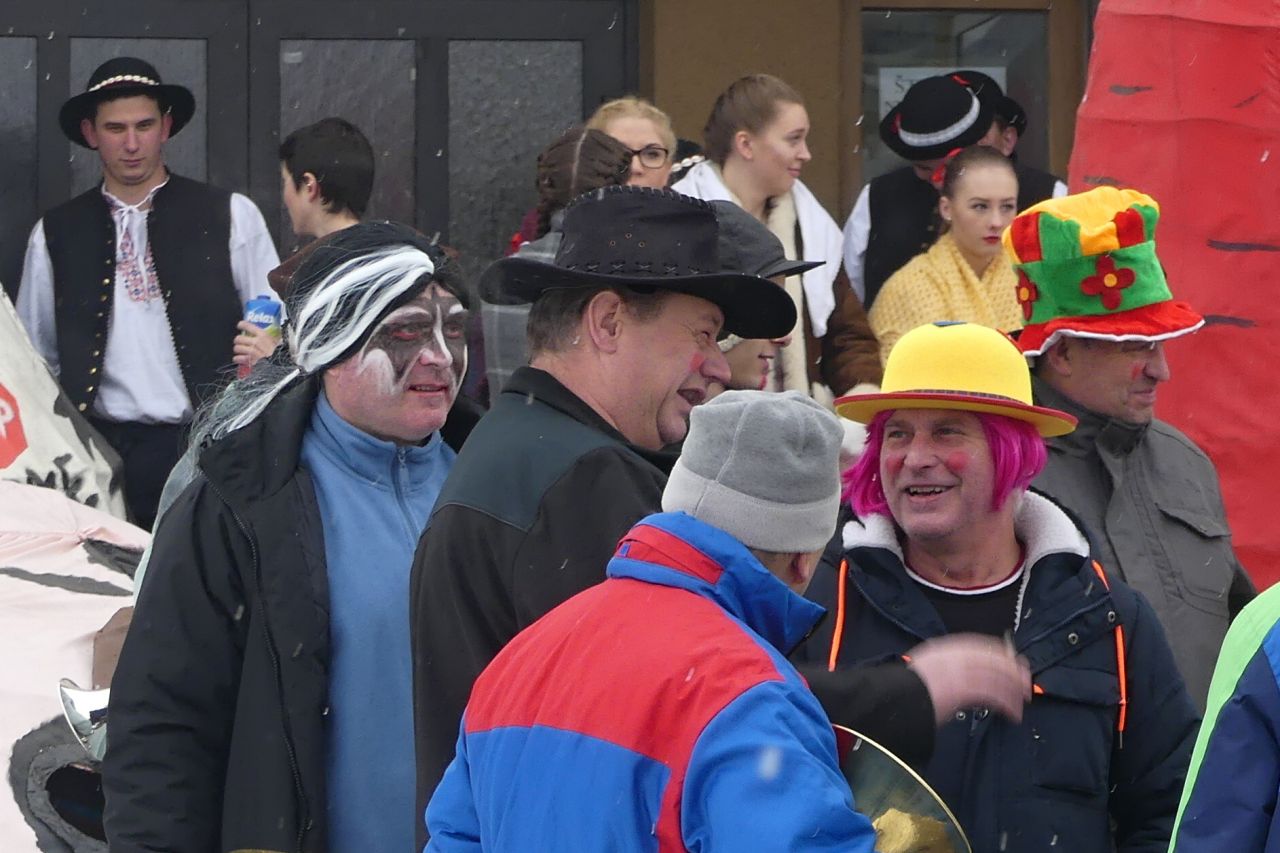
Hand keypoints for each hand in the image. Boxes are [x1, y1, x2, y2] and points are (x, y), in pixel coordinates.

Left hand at [233, 321, 280, 370]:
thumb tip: (257, 326)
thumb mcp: (275, 337)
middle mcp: (258, 342)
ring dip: (239, 349)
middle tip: (241, 341)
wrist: (283, 360)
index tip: (240, 325)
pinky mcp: (253, 361)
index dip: (242, 325)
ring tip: (241, 349)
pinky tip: (238, 358)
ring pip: (238, 348)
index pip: (247, 326)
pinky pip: (240, 359)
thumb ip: (267, 331)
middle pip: (239, 338)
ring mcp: (255, 352)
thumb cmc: (278, 348)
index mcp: (263, 334)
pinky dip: (238, 359)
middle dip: (239, 340)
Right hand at [906, 633, 1031, 724]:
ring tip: (1021, 703)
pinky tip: (1012, 713)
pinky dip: (1007, 703)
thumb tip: (964, 673)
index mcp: (946, 647)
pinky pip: (993, 694)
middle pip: (995, 659)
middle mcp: (956, 656)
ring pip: (998, 677)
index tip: (1014, 661)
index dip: (1002, 654)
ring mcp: (961, 672)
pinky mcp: (964, 690)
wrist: (893, 697)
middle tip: (1026, 682)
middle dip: (1014, 671)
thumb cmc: (905, 687)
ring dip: (1013, 691)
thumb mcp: (925, 666)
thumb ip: (945, 665)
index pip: (982, 645)